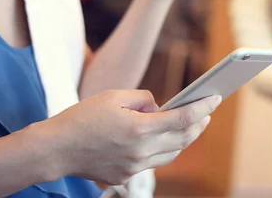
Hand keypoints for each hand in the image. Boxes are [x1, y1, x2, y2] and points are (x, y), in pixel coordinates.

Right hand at [44, 90, 220, 185]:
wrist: (56, 149)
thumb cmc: (84, 117)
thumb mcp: (115, 96)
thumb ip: (144, 99)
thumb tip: (161, 107)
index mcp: (138, 129)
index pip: (182, 118)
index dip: (202, 107)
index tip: (215, 98)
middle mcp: (140, 151)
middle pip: (182, 139)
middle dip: (198, 123)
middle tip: (207, 111)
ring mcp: (134, 167)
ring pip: (172, 154)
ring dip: (185, 139)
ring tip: (193, 124)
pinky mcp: (126, 176)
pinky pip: (156, 162)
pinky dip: (167, 149)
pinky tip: (169, 138)